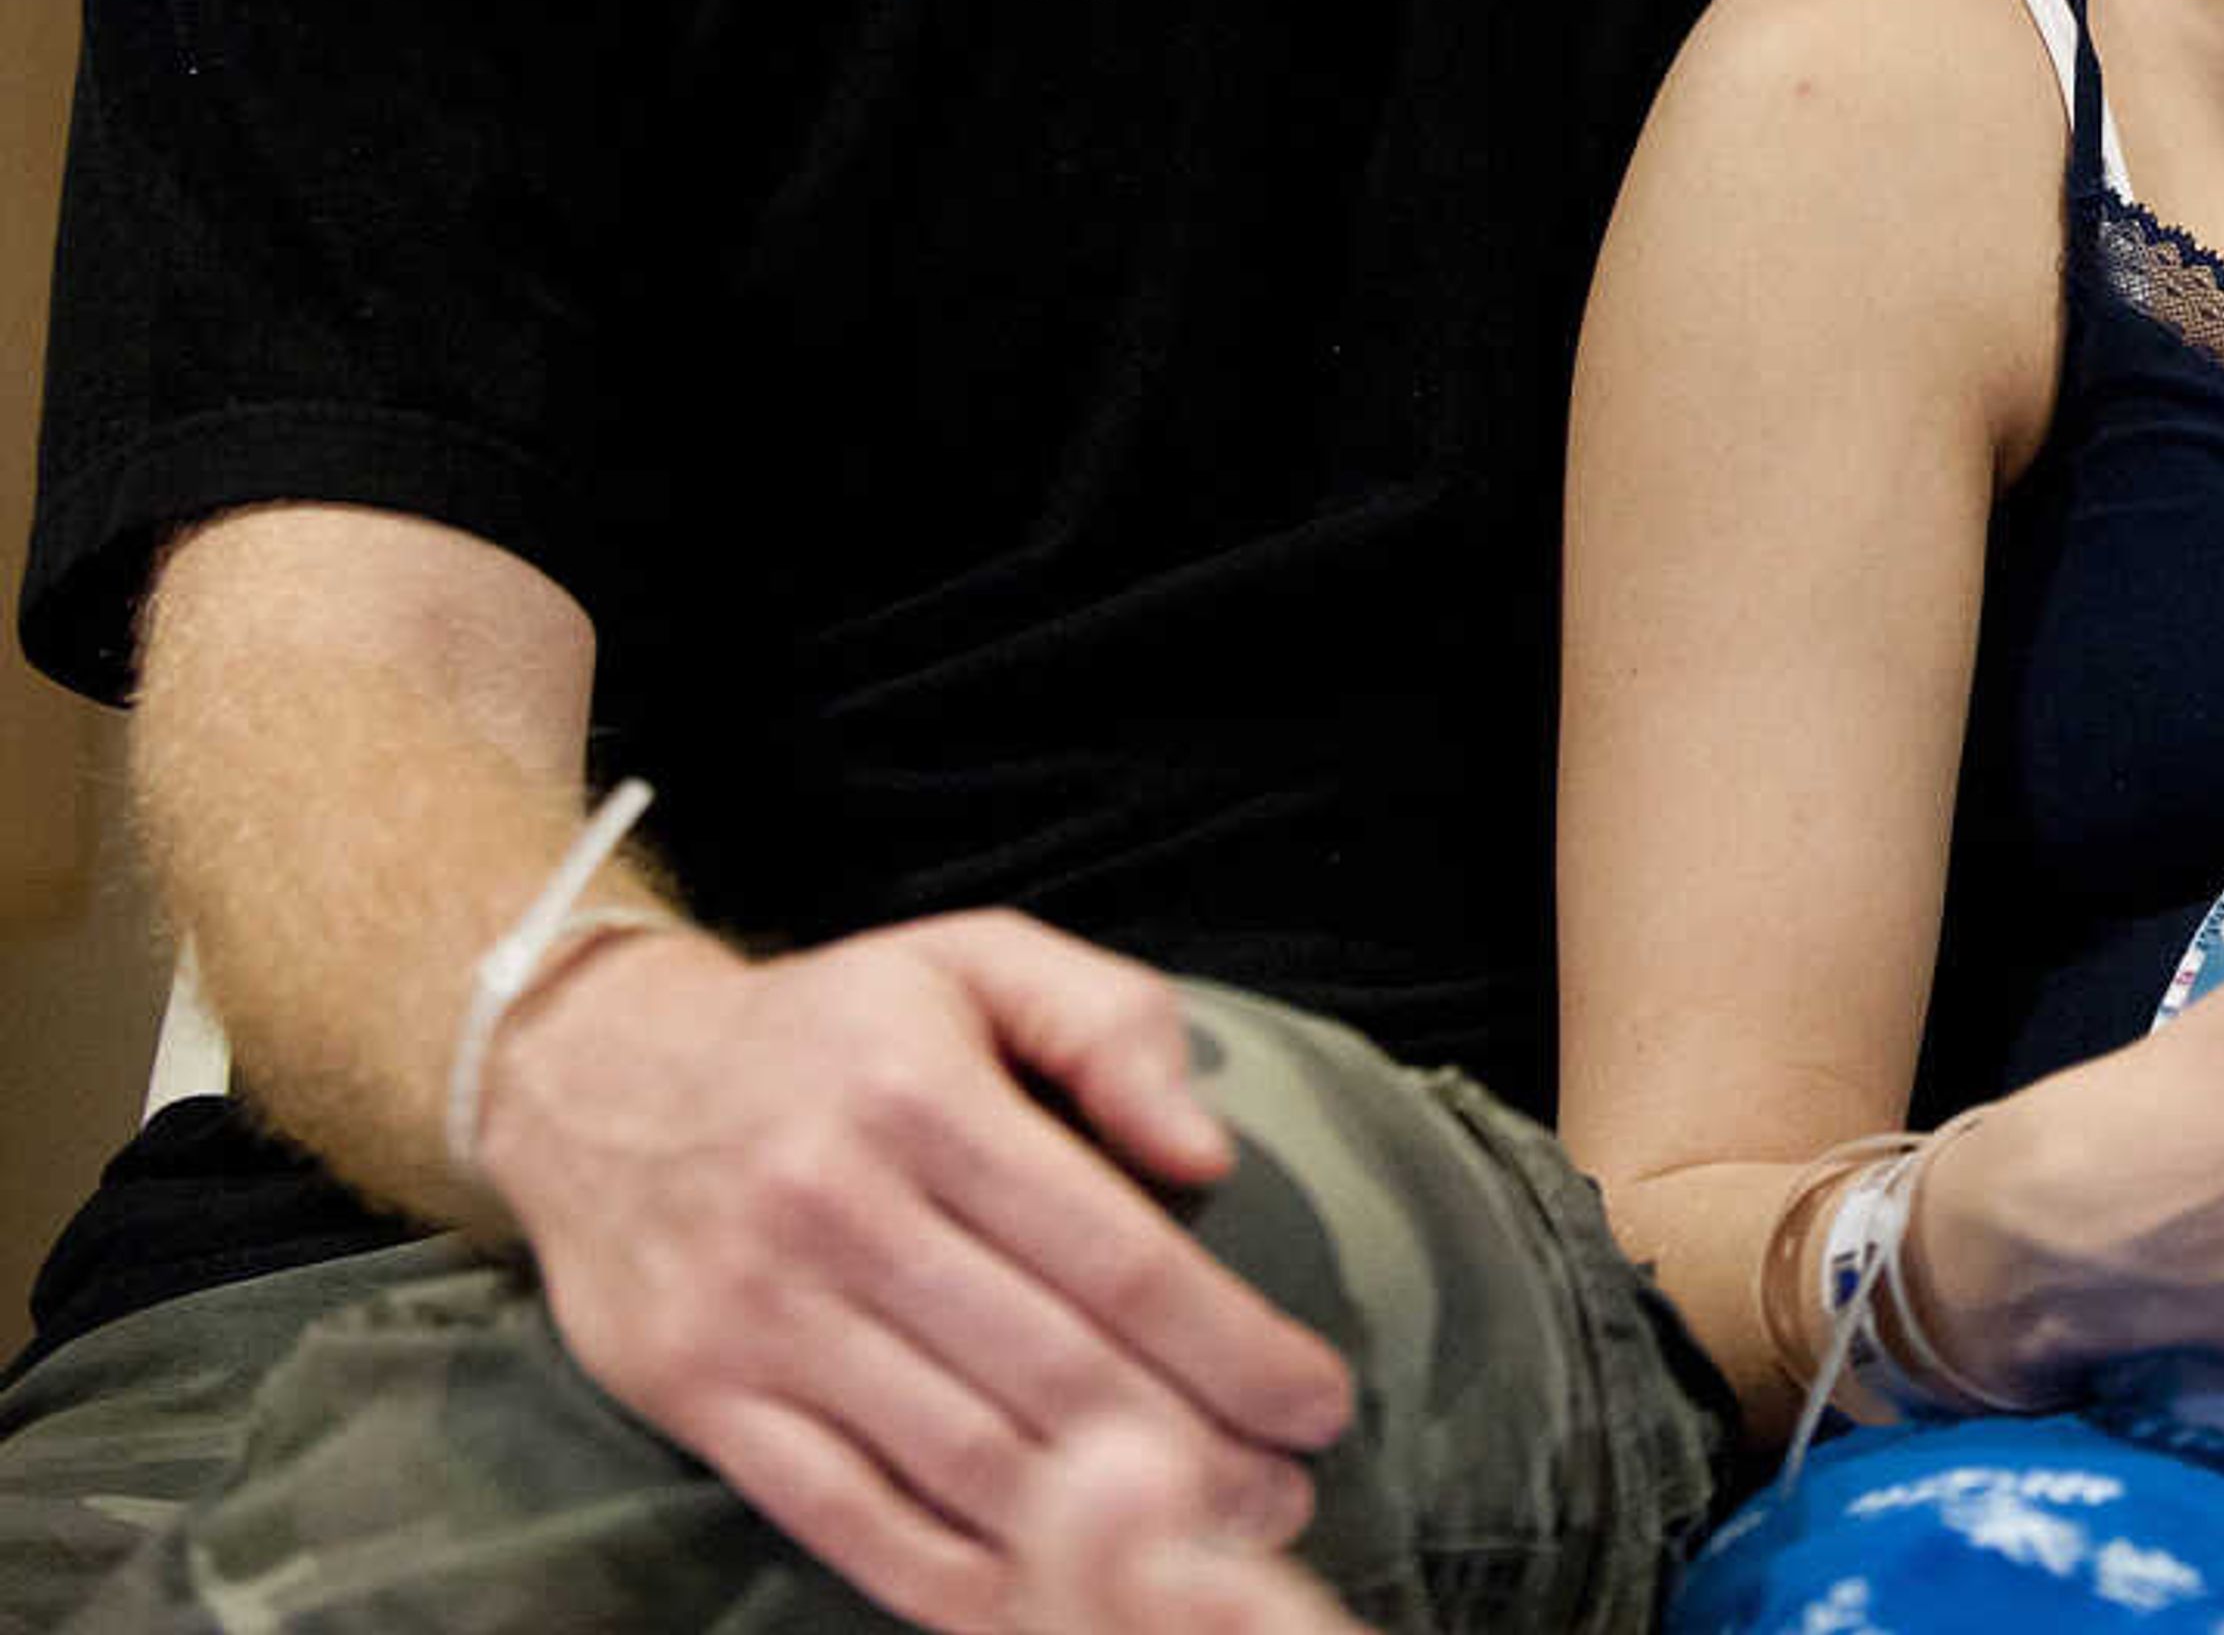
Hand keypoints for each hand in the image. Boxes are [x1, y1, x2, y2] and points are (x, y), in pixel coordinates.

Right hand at [480, 912, 1350, 1630]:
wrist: (597, 1076)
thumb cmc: (832, 1023)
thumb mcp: (976, 961)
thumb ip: (1108, 1026)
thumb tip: (1207, 1155)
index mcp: (922, 1094)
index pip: (1109, 1248)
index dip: (1228, 1339)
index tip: (1317, 1397)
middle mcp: (837, 1206)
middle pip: (1048, 1369)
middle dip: (1192, 1452)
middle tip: (1287, 1497)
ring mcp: (759, 1315)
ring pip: (958, 1458)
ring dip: (1096, 1531)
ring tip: (1207, 1552)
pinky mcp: (703, 1398)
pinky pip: (844, 1514)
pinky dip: (950, 1578)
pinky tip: (1045, 1599)